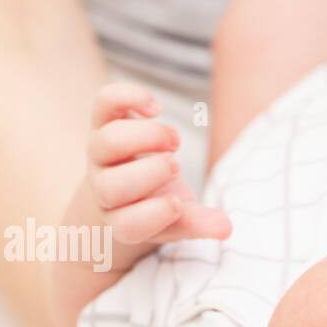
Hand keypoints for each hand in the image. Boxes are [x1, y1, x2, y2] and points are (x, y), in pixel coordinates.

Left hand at [85, 83, 230, 245]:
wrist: (133, 175)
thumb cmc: (161, 199)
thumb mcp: (181, 216)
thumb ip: (199, 222)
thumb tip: (225, 227)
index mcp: (122, 218)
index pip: (127, 224)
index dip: (154, 214)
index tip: (178, 203)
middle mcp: (104, 189)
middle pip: (109, 187)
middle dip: (149, 174)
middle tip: (175, 166)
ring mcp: (100, 154)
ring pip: (108, 142)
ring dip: (146, 137)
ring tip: (174, 141)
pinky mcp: (103, 121)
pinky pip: (105, 102)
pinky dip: (131, 98)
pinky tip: (156, 109)